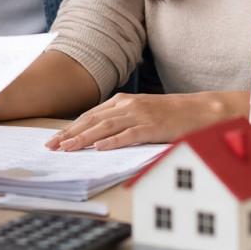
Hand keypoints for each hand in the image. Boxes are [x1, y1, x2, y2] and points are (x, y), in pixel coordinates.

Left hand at [44, 91, 245, 150]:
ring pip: (105, 127)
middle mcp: (127, 105)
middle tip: (51, 146)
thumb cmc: (168, 113)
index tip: (54, 139)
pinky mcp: (152, 126)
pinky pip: (129, 135)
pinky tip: (99, 148)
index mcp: (121, 101)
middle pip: (92, 121)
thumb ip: (119, 119)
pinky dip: (112, 141)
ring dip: (84, 138)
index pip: (89, 115)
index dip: (70, 128)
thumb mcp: (139, 111)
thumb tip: (95, 134)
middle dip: (70, 134)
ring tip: (67, 148)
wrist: (199, 110)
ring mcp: (139, 115)